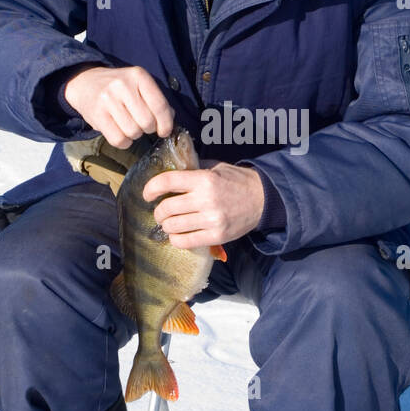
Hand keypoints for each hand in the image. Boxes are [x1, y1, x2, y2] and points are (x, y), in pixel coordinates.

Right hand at [63, 66, 173, 148]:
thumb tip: (170, 119)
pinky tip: (121, 133)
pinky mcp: (97, 114)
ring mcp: (108, 99)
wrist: (85, 83)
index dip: (166, 123)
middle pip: (147, 122)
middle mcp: (123, 85)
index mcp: (139, 75)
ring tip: (128, 125)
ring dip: (134, 135)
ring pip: (133, 132)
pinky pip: (118, 140)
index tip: (164, 131)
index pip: (160, 105)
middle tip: (141, 124)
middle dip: (148, 129)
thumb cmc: (118, 87)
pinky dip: (123, 142)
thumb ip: (156, 100)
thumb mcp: (138, 85)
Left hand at [143, 161, 264, 248]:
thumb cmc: (237, 181)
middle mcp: (206, 199)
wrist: (263, 199)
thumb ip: (193, 171)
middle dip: (158, 211)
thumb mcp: (216, 168)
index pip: (167, 181)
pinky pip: (186, 242)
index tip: (147, 194)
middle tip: (160, 212)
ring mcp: (211, 220)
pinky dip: (176, 239)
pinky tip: (177, 235)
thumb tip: (170, 176)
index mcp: (204, 179)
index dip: (151, 188)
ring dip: (166, 226)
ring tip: (169, 223)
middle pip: (167, 208)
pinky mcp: (217, 236)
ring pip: (173, 226)